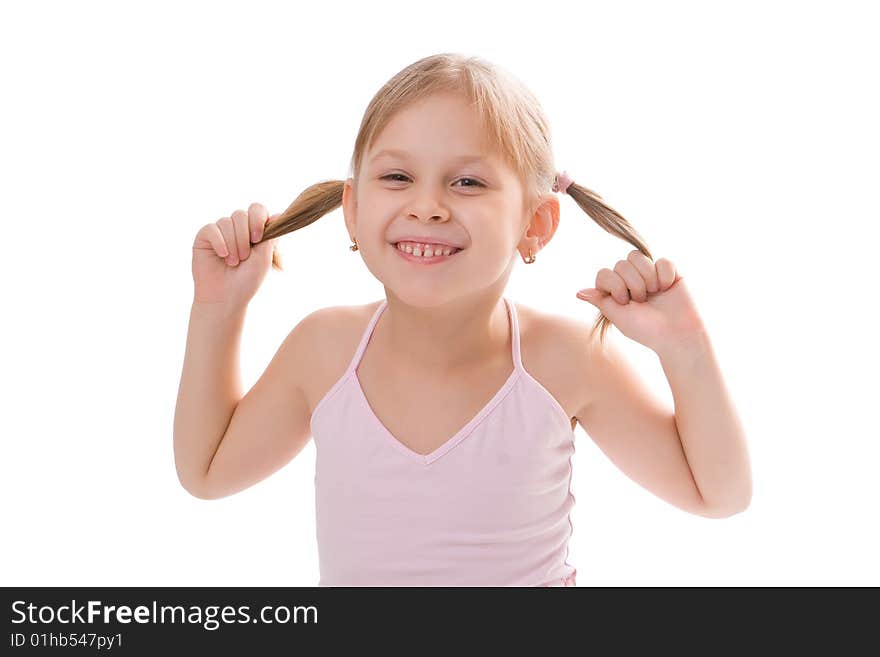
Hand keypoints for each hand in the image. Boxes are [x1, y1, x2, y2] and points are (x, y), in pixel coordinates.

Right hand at [191, 203, 279, 307]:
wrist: (226, 298)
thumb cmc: (247, 281)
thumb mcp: (264, 258)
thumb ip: (270, 235)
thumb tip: (279, 215)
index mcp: (254, 231)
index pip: (257, 210)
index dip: (258, 219)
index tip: (258, 239)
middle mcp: (237, 228)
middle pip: (241, 215)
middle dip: (244, 237)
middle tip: (244, 257)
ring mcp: (220, 232)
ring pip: (226, 222)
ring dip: (232, 244)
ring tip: (233, 262)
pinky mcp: (205, 237)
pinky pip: (211, 228)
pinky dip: (219, 242)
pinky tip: (222, 255)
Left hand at [576, 251, 705, 353]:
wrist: (677, 334)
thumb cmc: (646, 329)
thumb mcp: (617, 316)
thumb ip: (600, 300)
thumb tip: (578, 292)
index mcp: (617, 291)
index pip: (604, 273)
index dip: (613, 284)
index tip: (624, 301)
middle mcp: (631, 280)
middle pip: (621, 263)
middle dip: (632, 283)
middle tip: (643, 300)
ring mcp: (650, 274)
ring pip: (637, 256)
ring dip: (646, 277)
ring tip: (655, 293)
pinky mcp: (669, 271)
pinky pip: (662, 260)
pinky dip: (665, 275)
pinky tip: (668, 287)